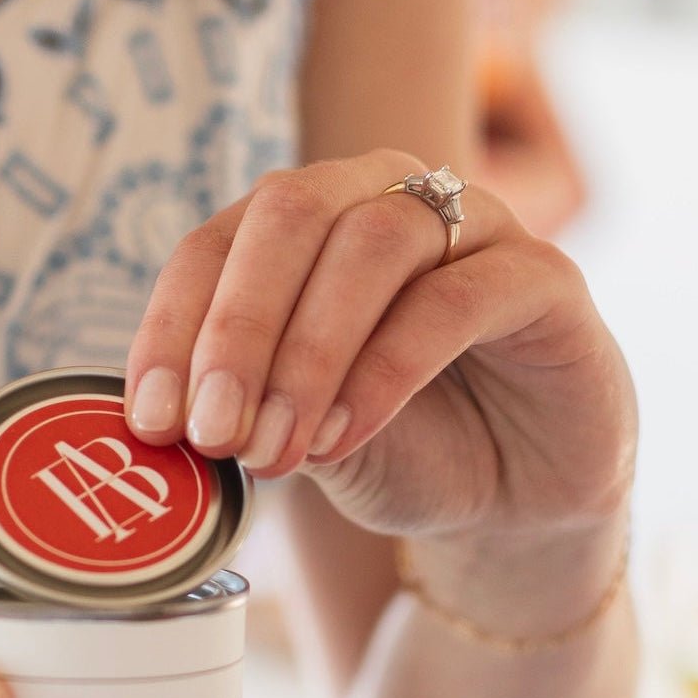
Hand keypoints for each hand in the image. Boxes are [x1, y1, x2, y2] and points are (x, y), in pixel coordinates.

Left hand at [125, 149, 634, 540]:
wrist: (514, 500)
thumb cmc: (397, 448)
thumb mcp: (295, 433)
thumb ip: (239, 406)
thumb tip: (160, 418)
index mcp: (308, 223)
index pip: (216, 243)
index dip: (173, 325)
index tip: (153, 418)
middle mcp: (386, 197)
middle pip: (290, 214)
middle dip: (236, 328)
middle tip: (211, 431)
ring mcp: (474, 224)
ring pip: (371, 242)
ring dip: (307, 354)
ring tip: (277, 448)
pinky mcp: (545, 276)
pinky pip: (455, 299)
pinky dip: (385, 370)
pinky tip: (344, 436)